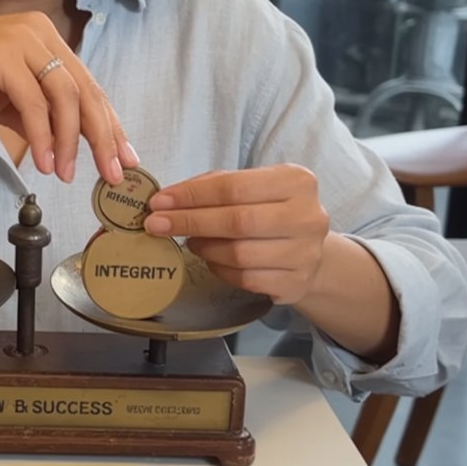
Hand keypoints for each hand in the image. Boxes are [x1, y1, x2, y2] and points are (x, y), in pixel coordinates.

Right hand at [0, 11, 135, 183]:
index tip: (123, 159)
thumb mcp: (6, 101)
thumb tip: (65, 147)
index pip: (89, 87)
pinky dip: (43, 135)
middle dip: (104, 137)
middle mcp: (42, 34)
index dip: (110, 125)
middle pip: (87, 91)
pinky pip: (33, 101)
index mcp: (47, 41)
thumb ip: (38, 116)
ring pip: (66, 96)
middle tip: (112, 174)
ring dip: (70, 141)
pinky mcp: (3, 54)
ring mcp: (24, 40)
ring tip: (68, 174)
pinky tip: (44, 162)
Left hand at [142, 165, 329, 304]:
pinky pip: (245, 279)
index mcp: (296, 181)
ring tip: (190, 241)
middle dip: (190, 222)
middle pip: (237, 221)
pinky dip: (219, 269)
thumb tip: (166, 200)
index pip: (234, 187)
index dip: (192, 195)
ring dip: (204, 247)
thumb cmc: (270, 210)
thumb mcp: (250, 186)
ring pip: (239, 254)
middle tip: (156, 224)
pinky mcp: (296, 284)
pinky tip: (211, 259)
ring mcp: (306, 254)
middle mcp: (308, 216)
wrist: (310, 249)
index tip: (159, 202)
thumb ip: (212, 186)